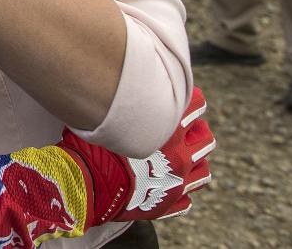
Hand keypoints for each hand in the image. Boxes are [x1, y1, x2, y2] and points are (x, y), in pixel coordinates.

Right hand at [63, 88, 214, 226]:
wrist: (86, 185)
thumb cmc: (92, 146)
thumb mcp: (108, 115)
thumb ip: (126, 105)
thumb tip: (122, 87)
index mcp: (169, 129)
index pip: (195, 104)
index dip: (187, 99)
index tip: (177, 95)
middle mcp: (180, 156)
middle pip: (205, 139)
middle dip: (197, 131)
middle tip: (184, 128)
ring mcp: (176, 184)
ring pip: (202, 171)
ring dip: (196, 162)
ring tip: (183, 158)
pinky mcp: (166, 205)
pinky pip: (186, 200)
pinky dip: (180, 192)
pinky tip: (167, 186)